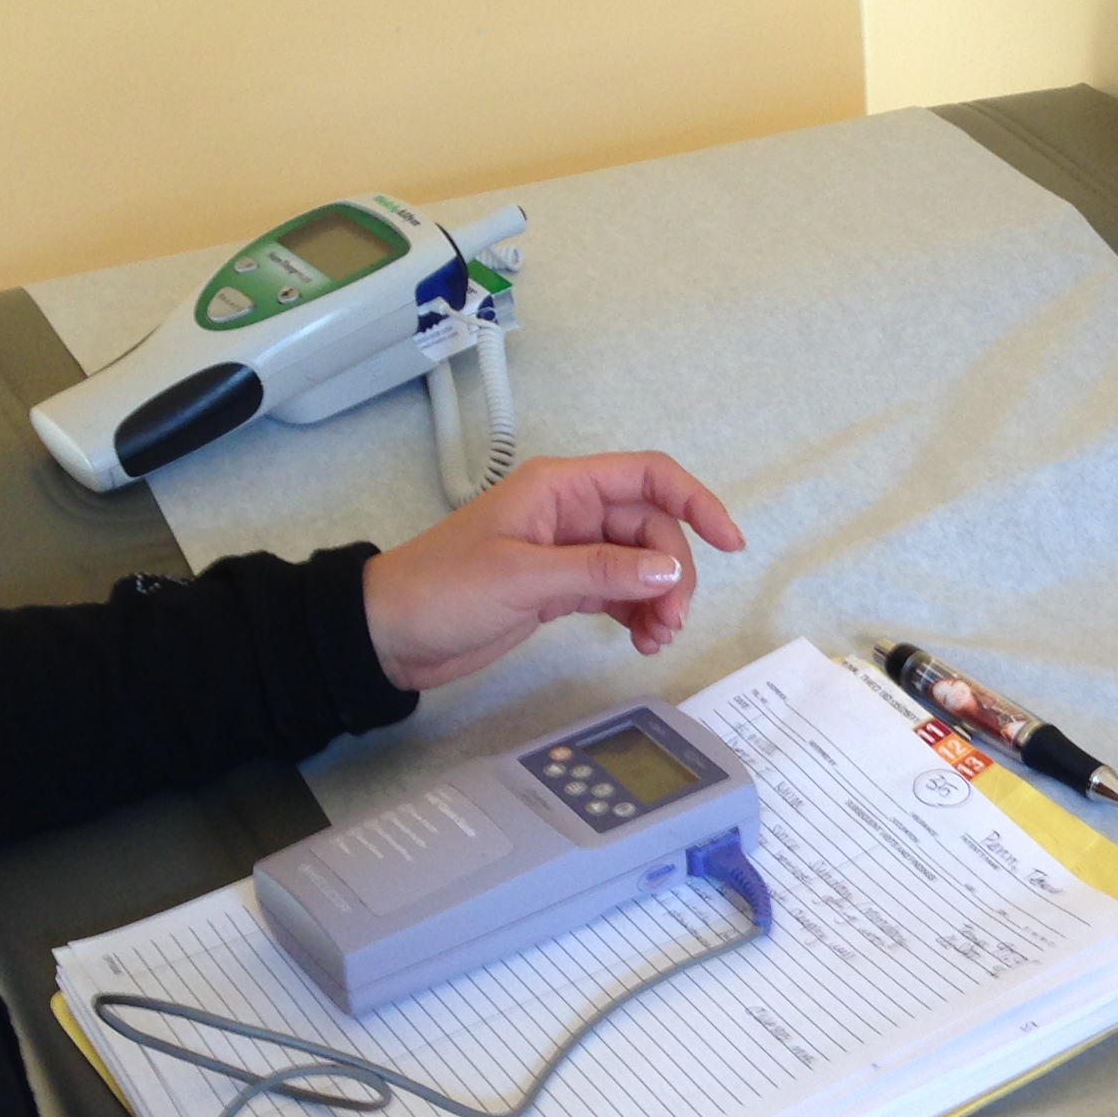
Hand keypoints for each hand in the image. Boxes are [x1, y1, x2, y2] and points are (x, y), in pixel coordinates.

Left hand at [362, 452, 745, 689]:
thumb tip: (670, 570)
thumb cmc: (441, 591)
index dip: (696, 502)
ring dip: (658, 598)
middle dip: (673, 573)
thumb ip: (600, 571)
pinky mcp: (560, 587)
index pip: (648, 477)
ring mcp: (567, 550)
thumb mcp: (524, 578)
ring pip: (639, 563)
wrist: (387, 635)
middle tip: (670, 622)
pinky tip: (641, 639)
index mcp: (560, 487)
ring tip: (655, 639)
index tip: (730, 542)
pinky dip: (637, 612)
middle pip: (651, 529)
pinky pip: (618, 590)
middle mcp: (570, 512)